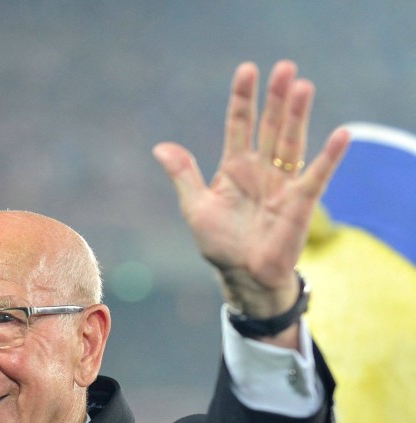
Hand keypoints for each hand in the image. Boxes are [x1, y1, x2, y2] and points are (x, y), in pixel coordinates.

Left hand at [153, 61, 349, 337]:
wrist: (242, 276)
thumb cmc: (220, 244)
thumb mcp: (196, 207)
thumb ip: (183, 176)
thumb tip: (160, 147)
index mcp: (234, 167)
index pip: (240, 124)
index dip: (243, 98)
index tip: (247, 70)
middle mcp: (261, 169)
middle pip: (269, 126)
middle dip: (275, 98)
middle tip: (283, 67)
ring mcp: (282, 183)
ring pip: (291, 141)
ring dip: (297, 115)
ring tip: (302, 86)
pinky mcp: (300, 202)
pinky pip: (317, 175)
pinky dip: (329, 156)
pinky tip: (341, 134)